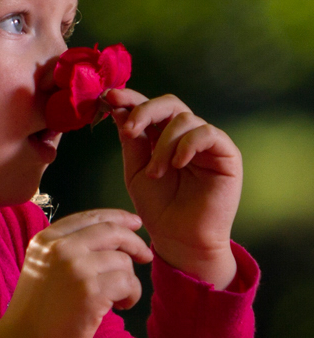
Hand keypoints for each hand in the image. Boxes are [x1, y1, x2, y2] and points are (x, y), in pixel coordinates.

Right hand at [0, 209, 152, 337]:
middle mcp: (60, 248)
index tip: (135, 224)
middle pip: (112, 232)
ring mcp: (76, 268)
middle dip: (134, 242)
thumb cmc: (37, 310)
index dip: (118, 217)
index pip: (90, 216)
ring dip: (129, 280)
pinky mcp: (91, 292)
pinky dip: (132, 295)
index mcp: (46, 239)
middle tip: (145, 256)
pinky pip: (128, 283)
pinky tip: (121, 306)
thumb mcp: (42, 266)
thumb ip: (67, 248)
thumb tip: (114, 238)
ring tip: (118, 298)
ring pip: (123, 261)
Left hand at [106, 89, 241, 288]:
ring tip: (154, 173)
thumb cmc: (159, 208)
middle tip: (129, 130)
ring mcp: (207, 143)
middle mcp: (187, 135)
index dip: (131, 98)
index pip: (150, 107)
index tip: (110, 97)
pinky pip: (208, 133)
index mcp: (164, 136)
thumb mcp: (136, 171)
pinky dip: (188, 145)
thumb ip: (131, 141)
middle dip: (145, 111)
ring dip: (163, 144)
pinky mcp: (226, 154)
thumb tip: (118, 108)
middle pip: (169, 103)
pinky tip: (177, 164)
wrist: (179, 239)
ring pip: (185, 119)